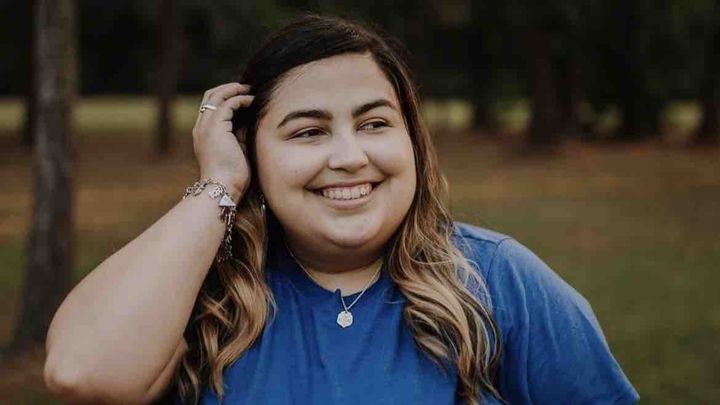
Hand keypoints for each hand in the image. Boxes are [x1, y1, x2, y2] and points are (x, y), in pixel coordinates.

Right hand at [192, 83, 253, 199]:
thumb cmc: (232, 176)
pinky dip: (240, 99)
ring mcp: (206, 127)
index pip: (210, 107)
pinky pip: (227, 104)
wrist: (223, 188)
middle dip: (228, 88)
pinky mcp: (215, 127)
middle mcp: (201, 128)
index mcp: (204, 134)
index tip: (242, 96)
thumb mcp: (236, 150)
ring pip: (216, 96)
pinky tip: (252, 101)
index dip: (225, 98)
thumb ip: (239, 135)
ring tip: (250, 90)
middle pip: (210, 96)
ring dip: (234, 90)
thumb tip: (248, 123)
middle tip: (246, 88)